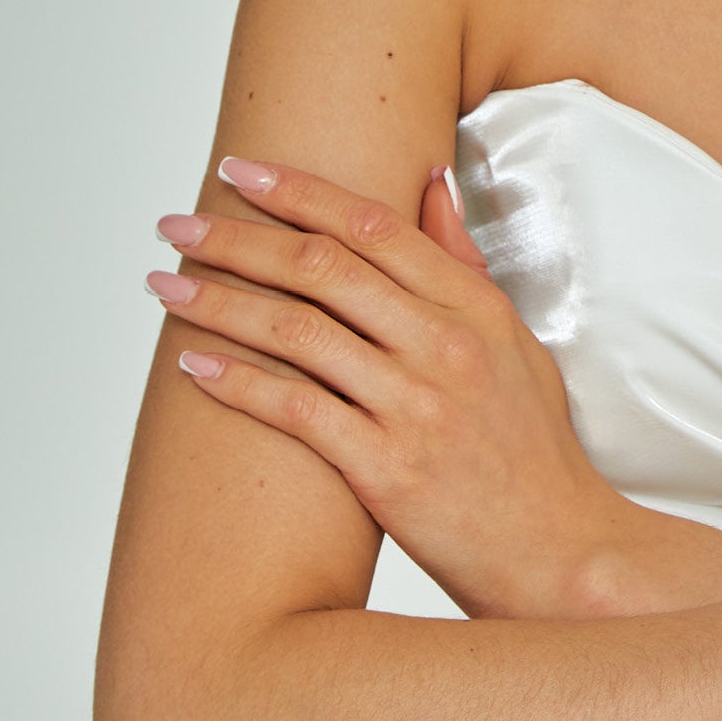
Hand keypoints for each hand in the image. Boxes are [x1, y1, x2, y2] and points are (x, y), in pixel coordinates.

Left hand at [150, 156, 651, 620]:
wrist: (558, 549)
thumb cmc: (533, 448)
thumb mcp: (516, 341)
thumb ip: (465, 263)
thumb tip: (430, 182)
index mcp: (475, 306)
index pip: (374, 226)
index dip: (300, 191)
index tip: (242, 171)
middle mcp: (445, 345)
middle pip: (322, 268)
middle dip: (238, 239)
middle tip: (178, 225)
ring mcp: (414, 406)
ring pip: (296, 332)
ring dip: (217, 303)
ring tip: (163, 287)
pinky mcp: (386, 468)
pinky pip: (295, 411)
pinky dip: (236, 384)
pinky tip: (191, 367)